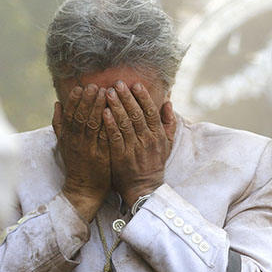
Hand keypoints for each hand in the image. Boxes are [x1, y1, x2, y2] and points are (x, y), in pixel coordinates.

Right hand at [52, 84, 109, 221]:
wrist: (84, 188)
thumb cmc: (76, 163)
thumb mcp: (64, 143)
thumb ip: (60, 124)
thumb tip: (57, 103)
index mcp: (67, 137)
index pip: (69, 114)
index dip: (74, 100)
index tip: (80, 87)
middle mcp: (76, 141)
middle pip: (80, 117)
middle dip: (87, 100)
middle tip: (94, 86)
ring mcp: (89, 148)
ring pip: (92, 124)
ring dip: (98, 107)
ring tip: (105, 93)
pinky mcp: (101, 156)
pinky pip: (104, 137)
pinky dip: (108, 124)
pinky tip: (113, 113)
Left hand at [103, 81, 174, 206]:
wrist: (144, 187)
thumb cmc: (154, 163)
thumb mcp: (167, 143)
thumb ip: (169, 122)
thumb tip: (168, 101)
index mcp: (158, 135)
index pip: (151, 112)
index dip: (143, 97)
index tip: (135, 85)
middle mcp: (147, 139)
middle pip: (137, 114)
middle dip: (127, 97)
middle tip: (117, 84)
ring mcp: (134, 147)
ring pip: (125, 123)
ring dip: (116, 107)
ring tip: (107, 93)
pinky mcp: (121, 155)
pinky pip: (115, 137)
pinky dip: (110, 124)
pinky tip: (103, 113)